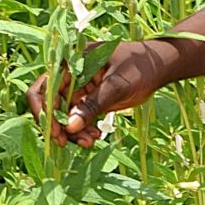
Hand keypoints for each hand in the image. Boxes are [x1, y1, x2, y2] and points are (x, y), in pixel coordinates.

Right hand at [27, 40, 175, 148]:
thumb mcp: (117, 85)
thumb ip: (93, 104)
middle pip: (50, 103)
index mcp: (73, 61)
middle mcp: (70, 75)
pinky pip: (76, 119)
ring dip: (71, 131)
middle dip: (57, 124)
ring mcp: (78, 88)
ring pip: (63, 114)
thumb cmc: (140, 66)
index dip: (46, 110)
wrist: (158, 66)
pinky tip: (95, 137)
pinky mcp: (87, 100)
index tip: (57, 131)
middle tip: (66, 143)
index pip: (47, 86)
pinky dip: (81, 130)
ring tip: (90, 142)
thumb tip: (69, 126)